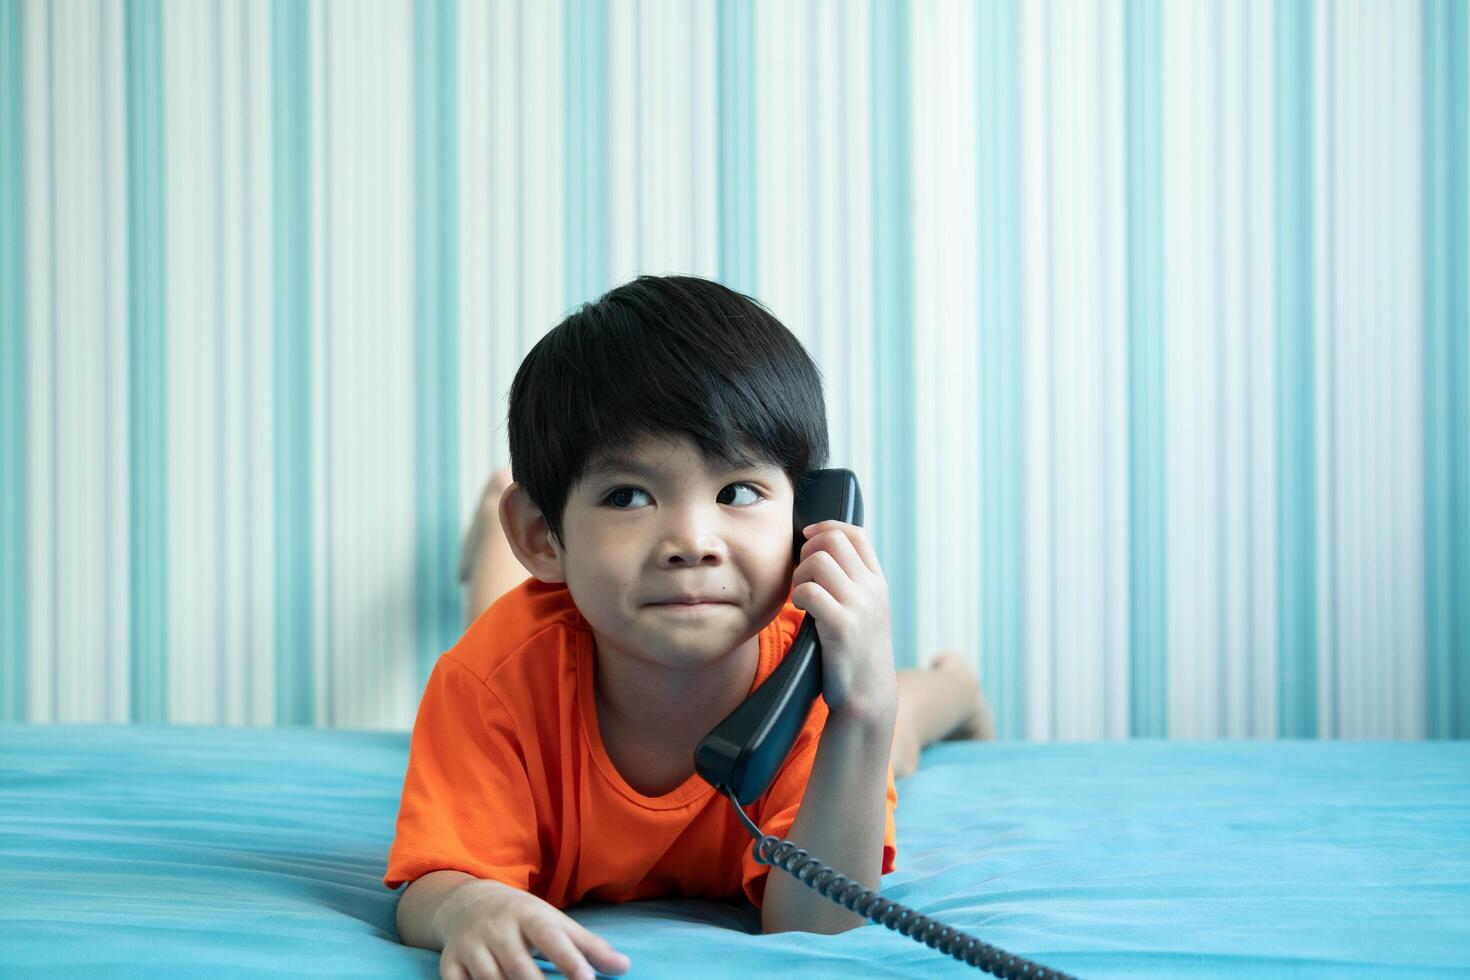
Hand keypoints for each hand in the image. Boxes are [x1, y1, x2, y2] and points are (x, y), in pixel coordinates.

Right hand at [436, 878, 630, 979]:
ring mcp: (471, 946)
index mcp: (529, 915)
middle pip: (519, 966)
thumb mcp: (555, 922)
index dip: (569, 960)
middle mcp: (498, 929)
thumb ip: (589, 946)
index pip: (551, 938)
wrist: (468, 903)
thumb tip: (624, 967)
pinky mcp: (451, 963)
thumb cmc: (523, 918)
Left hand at [792, 520, 896, 724]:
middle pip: (833, 540)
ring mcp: (860, 607)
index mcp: (877, 582)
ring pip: (819, 561)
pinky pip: (809, 590)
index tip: (807, 541)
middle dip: (807, 551)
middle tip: (801, 575)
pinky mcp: (841, 626)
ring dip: (800, 574)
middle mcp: (872, 589)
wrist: (867, 697)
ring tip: (800, 596)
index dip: (826, 528)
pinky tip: (801, 611)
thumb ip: (852, 583)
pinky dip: (798, 596)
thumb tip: (820, 551)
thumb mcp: (864, 611)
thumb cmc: (855, 652)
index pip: (855, 533)